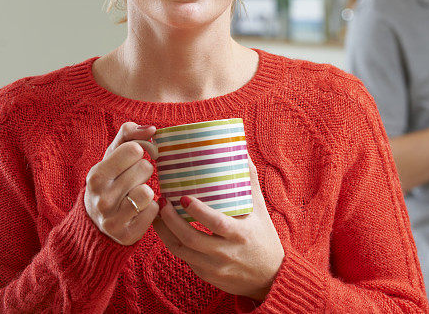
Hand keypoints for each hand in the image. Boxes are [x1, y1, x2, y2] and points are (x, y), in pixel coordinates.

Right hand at [84, 122, 158, 244]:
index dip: (139, 151)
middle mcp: (101, 198)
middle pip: (145, 168)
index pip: (134, 149)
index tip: (134, 158)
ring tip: (135, 195)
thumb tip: (151, 129)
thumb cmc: (109, 181)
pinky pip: (154, 211)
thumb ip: (128, 135)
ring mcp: (113, 219)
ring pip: (149, 192)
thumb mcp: (111, 156)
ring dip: (147, 191)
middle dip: (142, 172)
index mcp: (96, 175)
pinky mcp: (127, 235)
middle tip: (131, 180)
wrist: (96, 224)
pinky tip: (138, 211)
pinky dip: (150, 209)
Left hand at [153, 155, 284, 300]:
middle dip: (171, 220)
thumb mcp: (261, 210)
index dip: (198, 211)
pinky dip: (173, 243)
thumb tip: (241, 152)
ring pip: (181, 251)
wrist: (270, 277)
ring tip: (157, 214)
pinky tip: (166, 230)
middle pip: (191, 238)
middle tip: (162, 202)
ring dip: (165, 232)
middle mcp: (226, 253)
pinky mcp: (206, 275)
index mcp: (241, 234)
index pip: (216, 224)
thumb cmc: (264, 238)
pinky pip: (184, 259)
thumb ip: (250, 182)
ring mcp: (214, 267)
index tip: (183, 197)